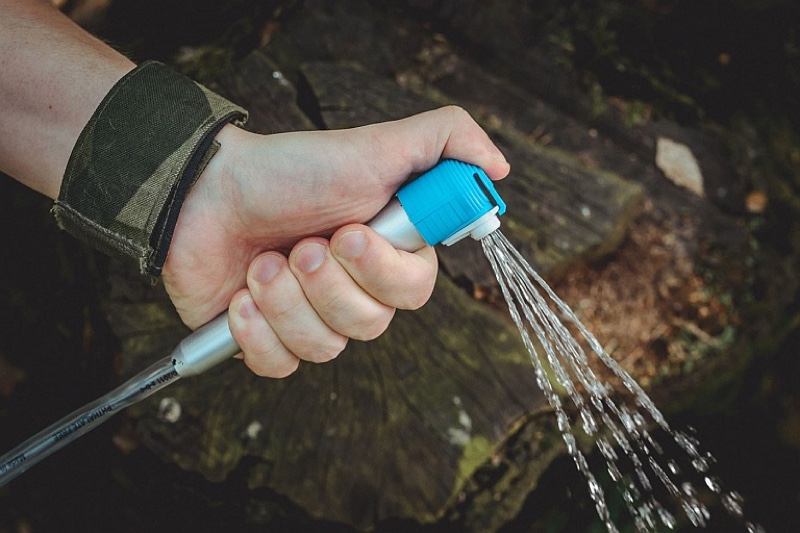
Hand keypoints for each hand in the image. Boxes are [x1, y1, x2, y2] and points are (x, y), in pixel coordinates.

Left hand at [162, 106, 509, 376]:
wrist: (204, 190)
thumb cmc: (292, 169)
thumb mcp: (376, 145)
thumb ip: (445, 141)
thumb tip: (498, 168)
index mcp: (386, 254)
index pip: (414, 291)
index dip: (382, 272)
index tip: (349, 234)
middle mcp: (354, 292)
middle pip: (371, 326)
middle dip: (328, 285)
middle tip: (299, 245)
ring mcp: (310, 319)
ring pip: (324, 348)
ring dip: (286, 299)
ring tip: (263, 261)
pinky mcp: (267, 341)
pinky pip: (278, 366)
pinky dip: (255, 332)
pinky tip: (240, 297)